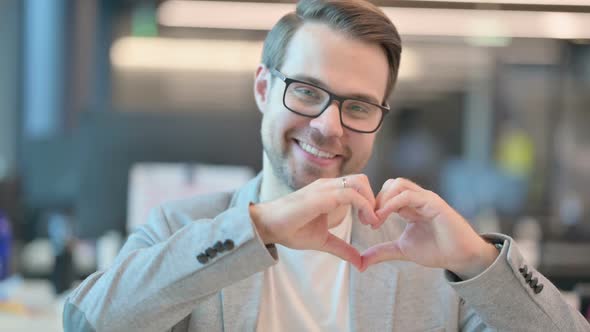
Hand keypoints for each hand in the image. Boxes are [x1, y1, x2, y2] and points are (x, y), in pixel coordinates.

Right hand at [250, 174, 378, 269]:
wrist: (267, 226)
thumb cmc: (290, 230)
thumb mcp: (323, 241)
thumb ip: (342, 248)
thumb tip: (360, 263)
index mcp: (329, 192)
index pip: (357, 186)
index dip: (369, 202)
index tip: (371, 223)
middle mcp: (328, 185)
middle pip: (362, 180)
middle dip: (374, 199)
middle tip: (374, 221)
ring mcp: (325, 188)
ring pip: (359, 182)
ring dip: (371, 202)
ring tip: (371, 222)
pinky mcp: (321, 196)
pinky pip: (350, 194)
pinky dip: (364, 206)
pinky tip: (365, 222)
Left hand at [361, 178, 498, 278]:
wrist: (461, 257)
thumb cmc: (436, 250)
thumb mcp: (402, 250)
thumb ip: (382, 251)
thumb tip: (360, 262)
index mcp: (409, 205)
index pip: (386, 192)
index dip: (372, 204)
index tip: (364, 222)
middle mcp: (417, 198)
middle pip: (390, 183)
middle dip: (375, 199)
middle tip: (368, 220)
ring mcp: (426, 198)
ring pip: (397, 184)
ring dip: (382, 200)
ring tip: (376, 220)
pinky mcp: (433, 202)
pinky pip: (408, 195)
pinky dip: (391, 204)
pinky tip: (382, 218)